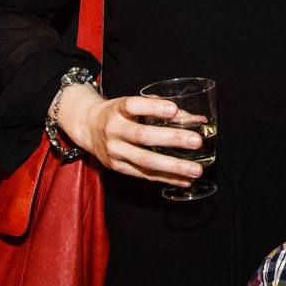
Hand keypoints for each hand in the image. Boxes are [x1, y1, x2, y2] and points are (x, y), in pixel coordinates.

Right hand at [54, 86, 207, 187]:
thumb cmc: (119, 113)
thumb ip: (162, 109)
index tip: (174, 109)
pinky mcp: (118, 167)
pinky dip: (167, 178)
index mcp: (118, 109)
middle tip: (196, 141)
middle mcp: (114, 130)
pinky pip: (145, 175)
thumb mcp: (134, 104)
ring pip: (145, 161)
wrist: (88, 127)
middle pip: (143, 136)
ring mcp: (115, 151)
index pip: (133, 106)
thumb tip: (198, 120)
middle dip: (172, 139)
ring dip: (174, 167)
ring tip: (196, 170)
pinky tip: (185, 180)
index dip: (153, 108)